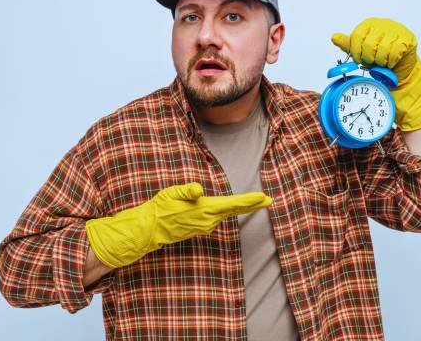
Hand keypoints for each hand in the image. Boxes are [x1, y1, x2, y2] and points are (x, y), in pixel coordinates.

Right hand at [85, 182, 271, 267]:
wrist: (151, 228)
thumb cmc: (161, 208)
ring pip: (225, 214)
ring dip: (238, 207)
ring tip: (254, 201)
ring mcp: (205, 226)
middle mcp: (208, 220)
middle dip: (252, 205)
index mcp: (204, 209)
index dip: (250, 201)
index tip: (265, 198)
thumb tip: (198, 191)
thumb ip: (187, 191)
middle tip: (269, 200)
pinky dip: (225, 211)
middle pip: (234, 210)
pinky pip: (215, 217)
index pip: (232, 204)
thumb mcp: (172, 194)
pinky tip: (224, 207)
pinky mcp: (200, 228)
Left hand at [331, 17, 420, 130]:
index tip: (359, 59)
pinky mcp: (406, 38)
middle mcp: (382, 24)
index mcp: (368, 24)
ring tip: (381, 62)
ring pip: (382, 49)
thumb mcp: (360, 50)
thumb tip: (334, 37)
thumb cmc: (378, 54)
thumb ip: (348, 44)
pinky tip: (390, 61)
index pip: (357, 36)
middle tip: (371, 62)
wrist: (399, 61)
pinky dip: (391, 61)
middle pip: (369, 44)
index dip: (356, 52)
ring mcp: (396, 30)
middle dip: (368, 58)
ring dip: (380, 61)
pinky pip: (395, 53)